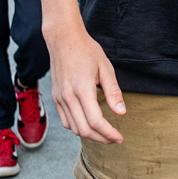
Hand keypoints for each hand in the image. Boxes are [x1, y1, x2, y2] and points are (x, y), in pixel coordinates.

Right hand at [44, 22, 125, 143]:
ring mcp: (59, 98)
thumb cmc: (87, 50)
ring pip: (73, 128)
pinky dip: (77, 127)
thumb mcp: (106, 68)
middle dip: (101, 138)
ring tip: (104, 134)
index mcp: (82, 89)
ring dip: (90, 135)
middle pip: (84, 130)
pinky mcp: (56, 98)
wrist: (64, 39)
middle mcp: (68, 97)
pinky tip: (88, 124)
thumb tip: (121, 113)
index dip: (109, 134)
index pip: (96, 121)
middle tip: (115, 139)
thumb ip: (113, 92)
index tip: (120, 138)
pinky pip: (65, 121)